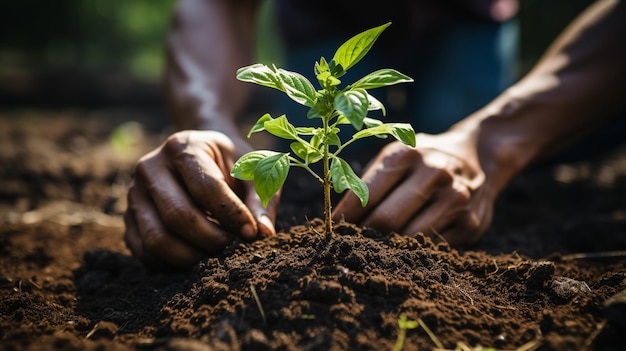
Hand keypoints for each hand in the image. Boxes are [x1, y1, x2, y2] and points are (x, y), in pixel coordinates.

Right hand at [123, 130, 276, 267]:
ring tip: (214, 251)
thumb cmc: (232, 164)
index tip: (250, 233)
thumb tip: (264, 234)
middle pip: (178, 216)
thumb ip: (262, 200)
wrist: (201, 154)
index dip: (231, 215)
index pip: (206, 188)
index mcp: (182, 147)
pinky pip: (145, 252)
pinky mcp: (128, 218)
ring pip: (157, 239)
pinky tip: (195, 255)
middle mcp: (150, 167)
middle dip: (211, 240)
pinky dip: (172, 263)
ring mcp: (133, 194)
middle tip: (232, 246)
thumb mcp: (254, 171)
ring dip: (191, 256)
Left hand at [333, 132, 495, 244]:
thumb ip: (367, 182)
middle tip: (352, 244)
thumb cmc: (421, 159)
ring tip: (377, 248)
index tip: (332, 231)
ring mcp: (456, 199)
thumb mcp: (395, 155)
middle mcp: (434, 173)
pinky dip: (415, 252)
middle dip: (364, 237)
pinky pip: (432, 249)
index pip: (364, 195)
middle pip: (385, 221)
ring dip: (388, 247)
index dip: (344, 219)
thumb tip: (337, 219)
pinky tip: (407, 248)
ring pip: (409, 239)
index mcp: (406, 154)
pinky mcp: (471, 225)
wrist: (477, 155)